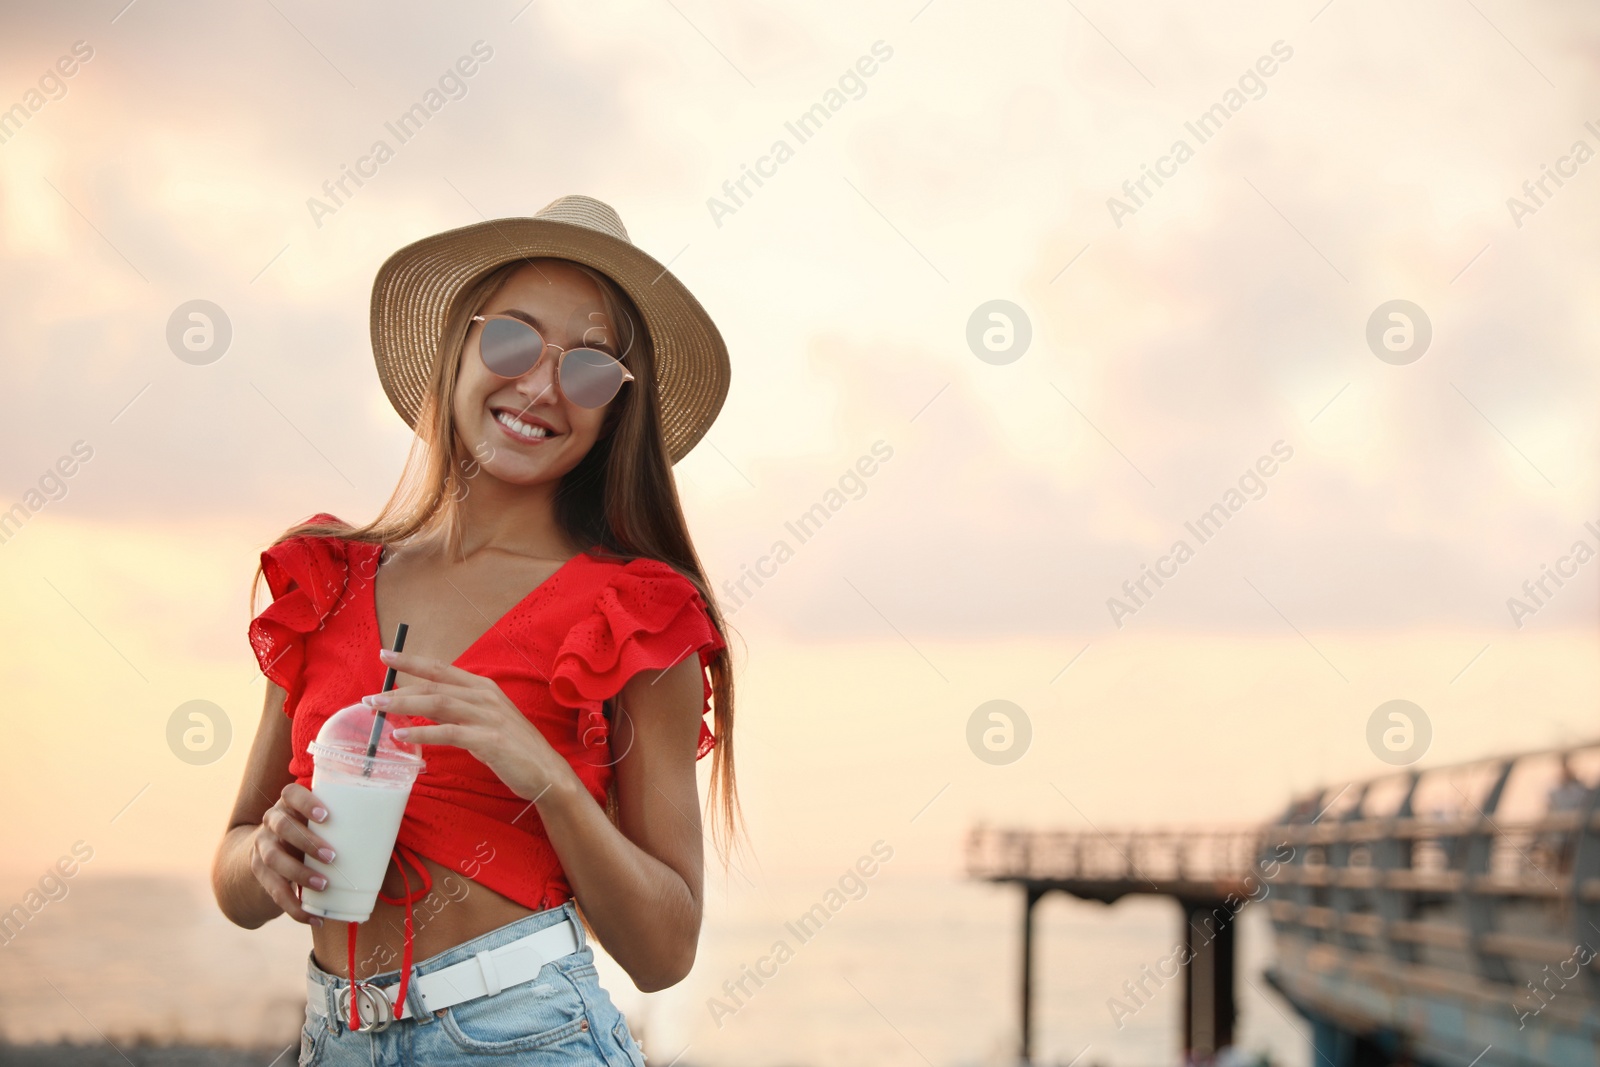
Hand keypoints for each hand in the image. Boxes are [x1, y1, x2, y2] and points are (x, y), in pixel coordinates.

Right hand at [249, 782, 335, 926]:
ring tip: (324, 885)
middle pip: (283, 826)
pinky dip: (294, 908)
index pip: (290, 794)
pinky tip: (314, 918)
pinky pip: (275, 892)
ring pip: (275, 859)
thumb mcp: (316, 822)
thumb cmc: (308, 832)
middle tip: (333, 856)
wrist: (265, 853)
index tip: (326, 816)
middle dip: (308, 842)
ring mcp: (262, 848)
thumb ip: (340, 821)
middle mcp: (271, 822)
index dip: (306, 802)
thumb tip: (389, 826)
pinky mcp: (260, 874)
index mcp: (289, 804)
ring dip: (300, 874)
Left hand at [367, 648, 578, 803]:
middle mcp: (485, 696)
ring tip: (379, 711)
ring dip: (405, 706)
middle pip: (434, 685)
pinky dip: (423, 735)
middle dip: (399, 688)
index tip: (386, 655)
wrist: (546, 771)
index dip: (412, 660)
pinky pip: (449, 733)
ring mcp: (488, 717)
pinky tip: (403, 738)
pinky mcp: (489, 740)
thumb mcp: (484, 720)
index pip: (441, 668)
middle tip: (371, 696)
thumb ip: (457, 710)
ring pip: (438, 704)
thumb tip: (422, 707)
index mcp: (483, 687)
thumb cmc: (513, 747)